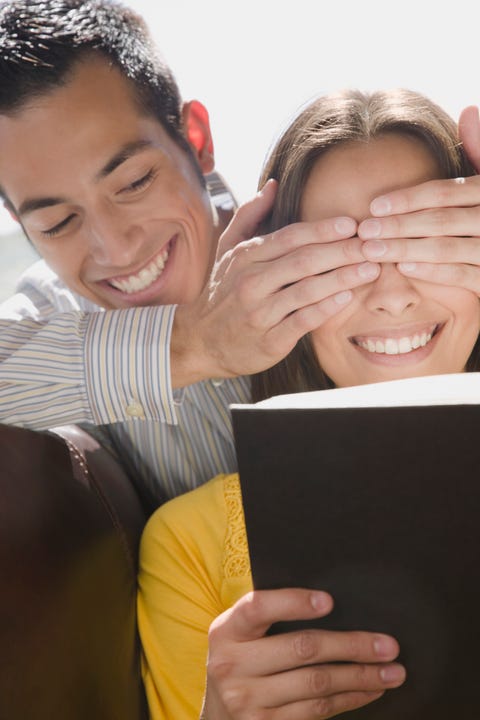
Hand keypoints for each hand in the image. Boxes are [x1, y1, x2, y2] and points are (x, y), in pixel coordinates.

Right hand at [172, 181, 378, 385]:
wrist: (202, 342)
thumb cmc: (221, 293)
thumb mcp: (226, 250)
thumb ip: (249, 216)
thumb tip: (272, 184)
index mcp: (245, 257)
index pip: (290, 237)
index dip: (323, 229)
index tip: (352, 224)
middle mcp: (251, 282)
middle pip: (303, 261)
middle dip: (342, 251)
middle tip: (372, 245)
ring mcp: (259, 312)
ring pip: (306, 290)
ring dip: (341, 278)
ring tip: (370, 270)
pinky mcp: (269, 340)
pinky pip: (302, 321)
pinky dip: (325, 309)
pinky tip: (346, 297)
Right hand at [201, 588, 404, 719]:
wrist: (218, 715)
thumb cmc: (241, 659)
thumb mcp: (240, 634)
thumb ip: (269, 617)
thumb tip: (333, 605)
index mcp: (226, 630)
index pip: (259, 608)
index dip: (293, 603)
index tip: (330, 601)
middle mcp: (232, 665)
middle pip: (302, 649)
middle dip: (352, 646)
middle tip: (389, 645)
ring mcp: (248, 701)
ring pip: (317, 684)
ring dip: (361, 677)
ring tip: (392, 671)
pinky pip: (317, 711)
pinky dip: (349, 699)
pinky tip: (369, 690)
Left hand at [358, 105, 479, 292]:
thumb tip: (469, 110)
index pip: (443, 193)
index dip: (407, 199)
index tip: (374, 207)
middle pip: (440, 221)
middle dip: (398, 226)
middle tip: (363, 231)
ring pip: (446, 248)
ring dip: (405, 249)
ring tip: (372, 250)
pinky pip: (461, 275)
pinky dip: (432, 271)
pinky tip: (403, 268)